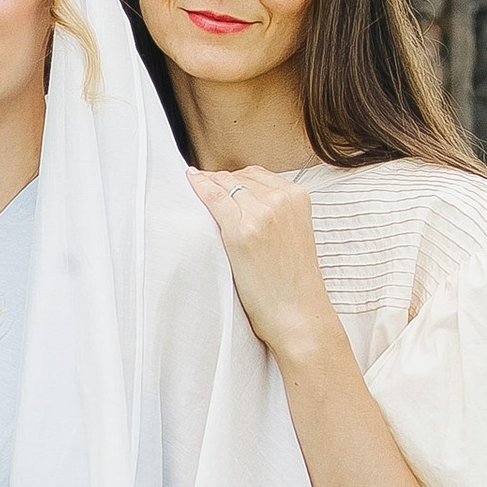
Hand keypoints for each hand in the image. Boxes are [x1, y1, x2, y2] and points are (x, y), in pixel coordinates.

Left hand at [186, 166, 338, 366]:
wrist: (297, 311)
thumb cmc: (291, 280)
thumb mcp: (292, 232)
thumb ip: (275, 210)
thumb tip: (240, 195)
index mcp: (297, 196)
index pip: (256, 174)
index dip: (233, 178)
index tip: (217, 182)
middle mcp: (281, 199)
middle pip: (238, 177)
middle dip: (218, 180)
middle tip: (200, 185)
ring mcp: (261, 213)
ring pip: (224, 184)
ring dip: (207, 185)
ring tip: (194, 189)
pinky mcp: (241, 231)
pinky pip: (213, 198)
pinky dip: (198, 188)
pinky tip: (189, 183)